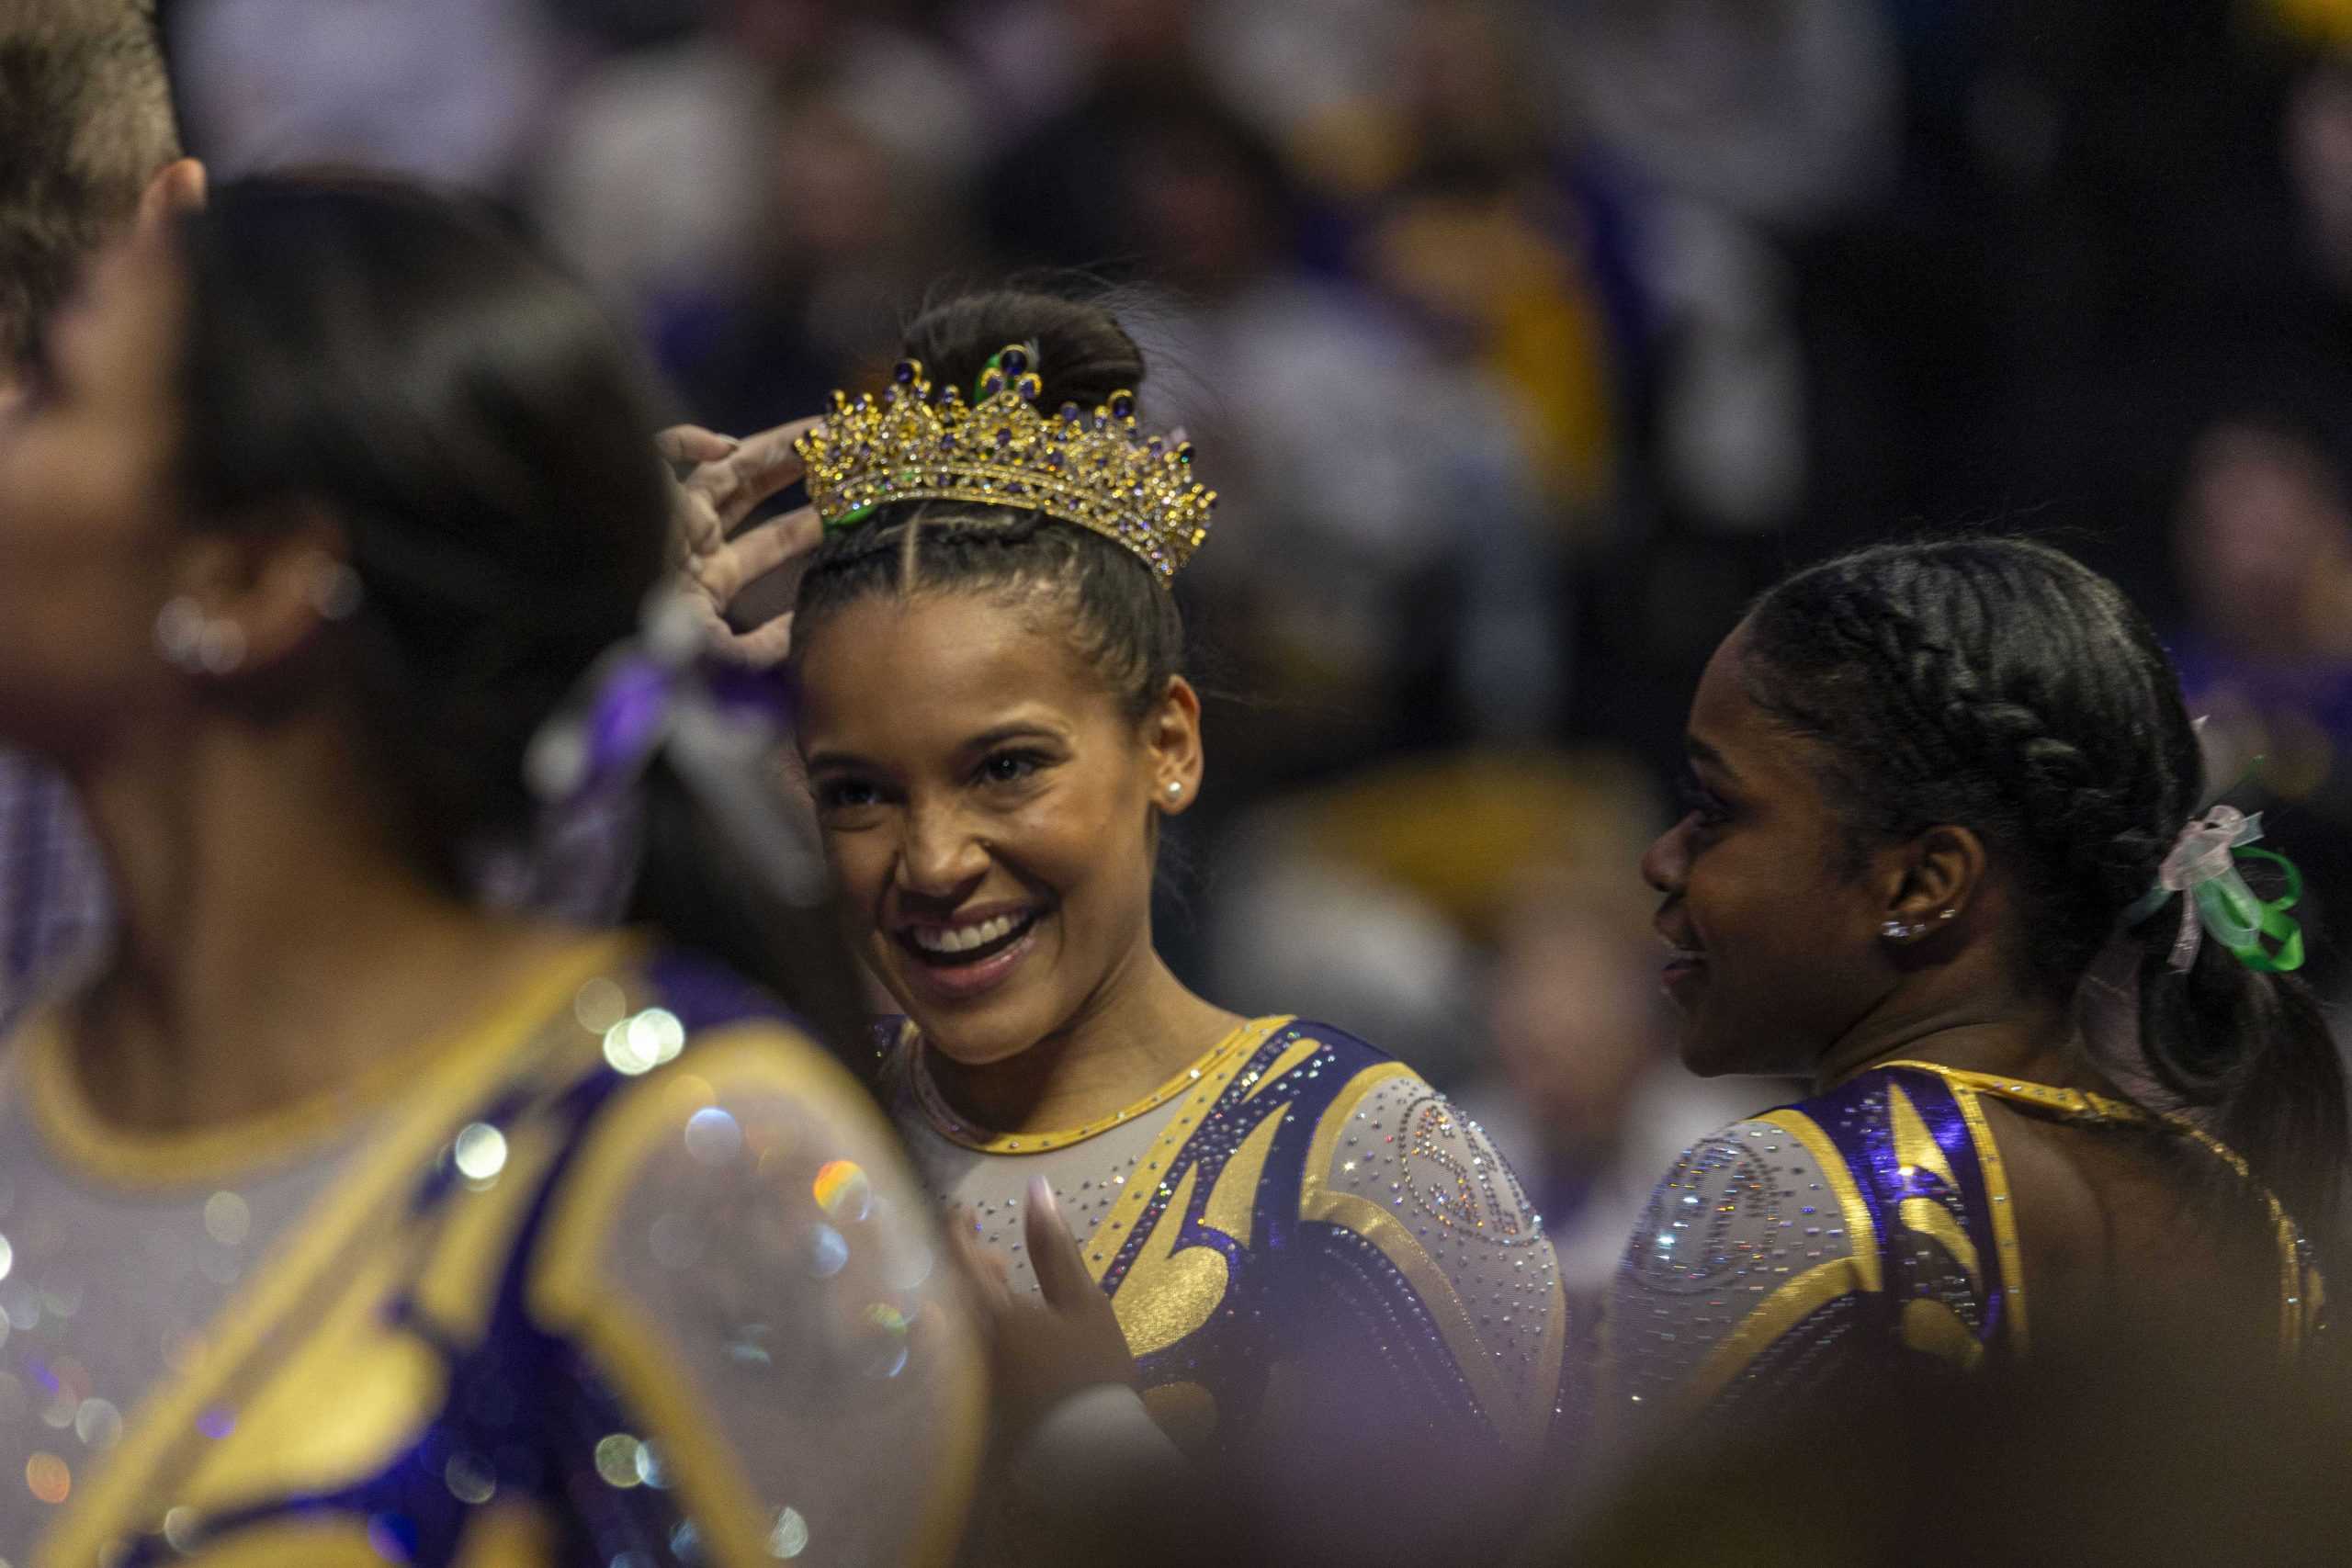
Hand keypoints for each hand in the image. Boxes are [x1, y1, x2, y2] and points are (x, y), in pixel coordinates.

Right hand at [657, 417, 824, 664]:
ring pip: (722, 466)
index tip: (847, 510)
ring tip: (820, 431)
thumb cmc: (642, 639)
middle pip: (751, 496)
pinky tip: (726, 447)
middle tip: (845, 454)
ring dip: (770, 448)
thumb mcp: (711, 656)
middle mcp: (684, 540)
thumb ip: (753, 651)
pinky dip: (690, 440)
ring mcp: (660, 509)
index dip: (804, 524)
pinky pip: (662, 446)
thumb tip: (794, 633)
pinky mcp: (634, 482)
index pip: (766, 542)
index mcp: (704, 577)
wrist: (585, 618)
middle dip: (798, 475)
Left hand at [950, 1176, 1138, 1437]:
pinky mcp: (981, 1400)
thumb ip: (1054, 1246)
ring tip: (1007, 1292)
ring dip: (976, 1298)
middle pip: (947, 1292)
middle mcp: (968, 1343)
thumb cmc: (1092, 1370)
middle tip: (997, 1258)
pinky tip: (1008, 1333)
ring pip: (955, 1322)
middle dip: (968, 1266)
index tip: (965, 1210)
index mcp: (990, 1313)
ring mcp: (971, 1375)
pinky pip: (963, 1351)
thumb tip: (1036, 1188)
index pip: (956, 1258)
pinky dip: (979, 1328)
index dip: (956, 1228)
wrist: (1091, 1454)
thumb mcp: (1082, 1301)